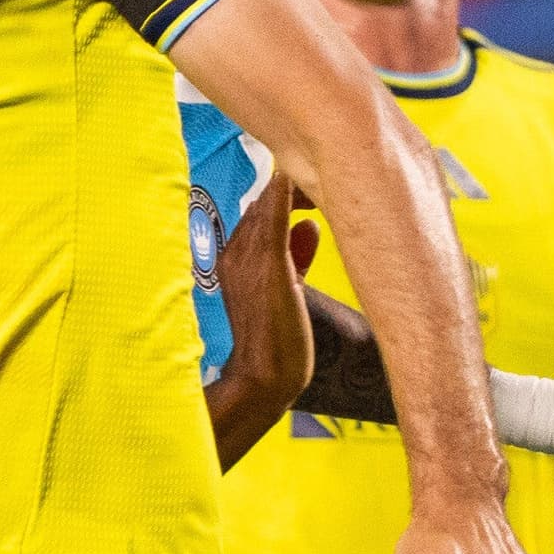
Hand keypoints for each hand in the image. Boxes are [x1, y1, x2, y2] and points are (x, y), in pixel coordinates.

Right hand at [219, 180, 314, 400]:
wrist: (264, 380)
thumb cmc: (278, 344)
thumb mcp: (286, 293)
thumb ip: (295, 258)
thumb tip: (309, 226)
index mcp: (232, 261)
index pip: (256, 213)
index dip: (283, 198)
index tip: (309, 195)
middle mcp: (234, 253)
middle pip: (261, 203)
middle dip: (291, 188)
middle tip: (320, 185)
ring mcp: (247, 257)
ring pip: (267, 202)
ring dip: (294, 185)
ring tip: (320, 180)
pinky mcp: (267, 263)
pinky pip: (272, 213)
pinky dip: (283, 190)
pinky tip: (293, 173)